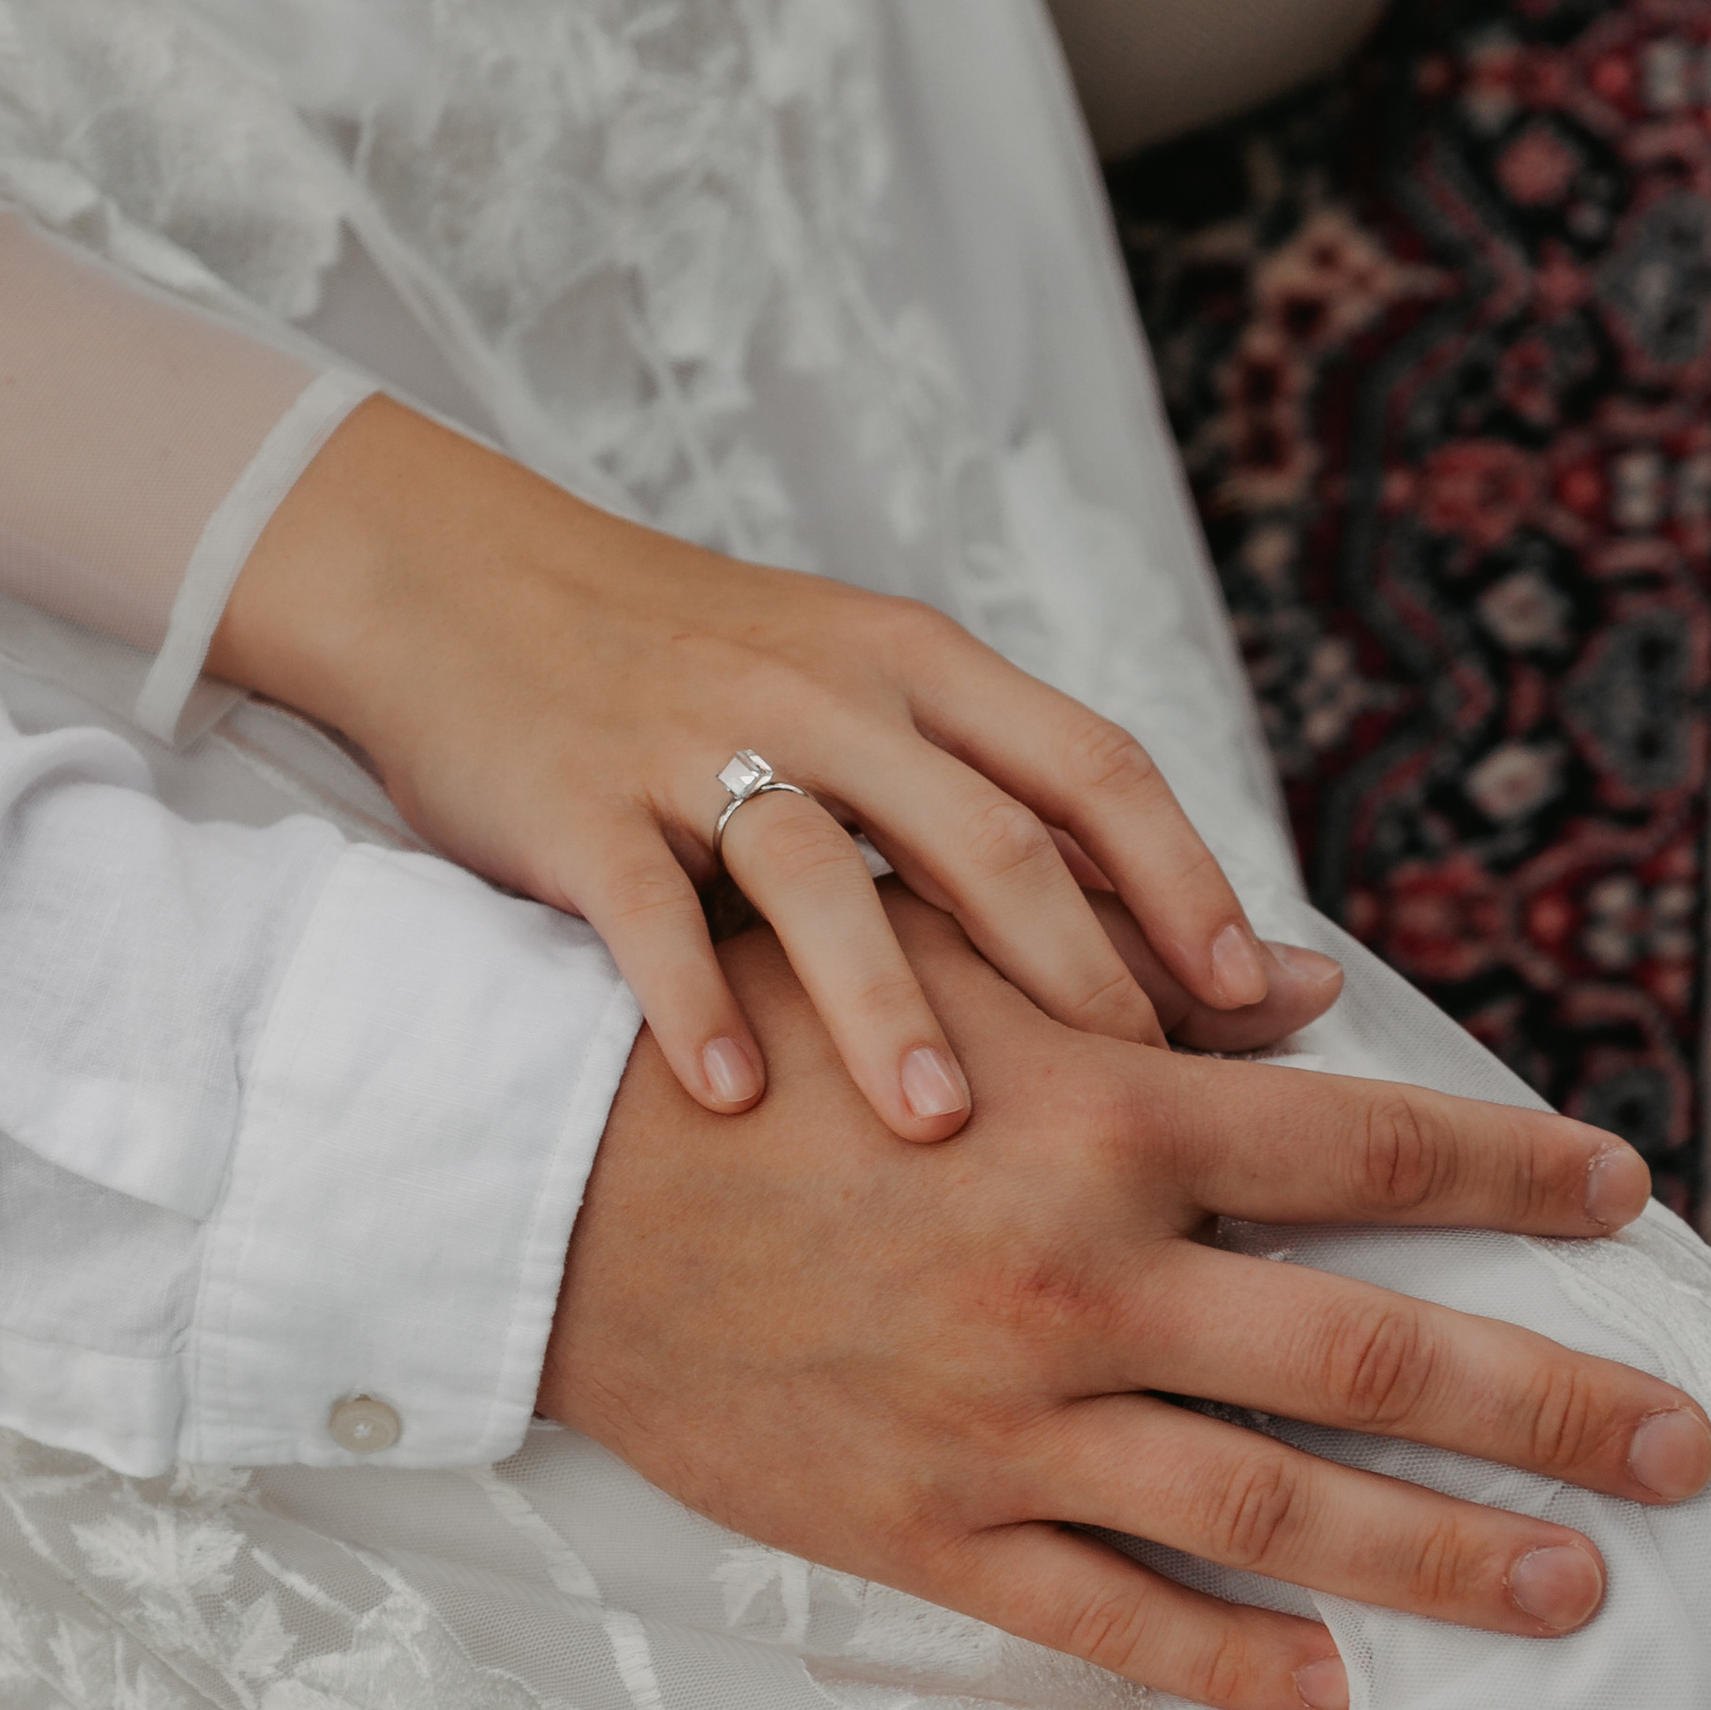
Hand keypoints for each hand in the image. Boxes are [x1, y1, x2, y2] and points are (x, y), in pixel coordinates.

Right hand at [210, 397, 1338, 1142]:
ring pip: (818, 872)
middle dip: (1071, 967)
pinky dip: (692, 1003)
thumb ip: (1006, 800)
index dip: (1180, 882)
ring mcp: (694, 743)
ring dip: (886, 1002)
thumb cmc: (690, 674)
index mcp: (916, 667)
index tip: (1252, 999)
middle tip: (1139, 1100)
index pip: (1089, 768)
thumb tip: (1196, 945)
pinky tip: (734, 1102)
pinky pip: (643, 908)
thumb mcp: (862, 698)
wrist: (458, 583)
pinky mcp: (574, 800)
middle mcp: (825, 693)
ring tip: (940, 1127)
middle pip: (981, 830)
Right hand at [540, 901, 1710, 1709]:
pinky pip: (1101, 1616)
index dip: (1519, 1178)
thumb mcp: (934, 977)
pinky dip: (1224, 1659)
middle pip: (1375, 1360)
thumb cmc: (740, 1048)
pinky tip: (1326, 1687)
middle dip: (1553, 1410)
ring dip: (1440, 1558)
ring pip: (1272, 1515)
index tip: (1626, 1204)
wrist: (528, 1187)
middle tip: (1683, 1452)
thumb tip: (1310, 1007)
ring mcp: (1005, 1425)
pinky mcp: (919, 1531)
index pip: (1371, 1156)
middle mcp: (1080, 1284)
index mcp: (1101, 1122)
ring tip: (1569, 1586)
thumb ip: (1127, 989)